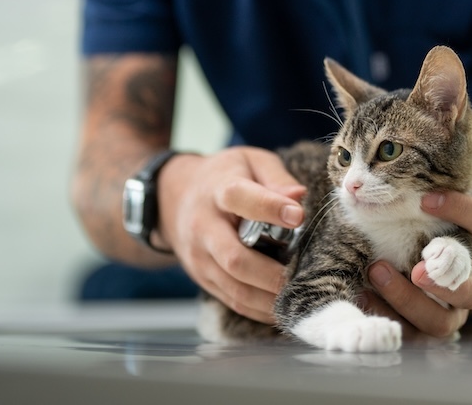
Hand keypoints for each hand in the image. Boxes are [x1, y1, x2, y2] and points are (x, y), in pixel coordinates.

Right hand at [156, 147, 305, 324]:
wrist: (171, 197)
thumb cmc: (223, 176)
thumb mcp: (249, 161)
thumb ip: (276, 178)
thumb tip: (299, 197)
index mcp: (218, 190)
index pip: (239, 198)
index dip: (269, 207)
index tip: (298, 216)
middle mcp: (204, 226)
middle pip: (234, 258)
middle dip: (270, 274)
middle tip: (300, 277)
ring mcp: (199, 257)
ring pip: (233, 287)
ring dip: (267, 299)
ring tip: (296, 297)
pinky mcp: (201, 277)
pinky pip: (231, 300)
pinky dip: (258, 310)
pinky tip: (280, 308)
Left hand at [363, 191, 471, 337]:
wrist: (416, 255)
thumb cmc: (416, 220)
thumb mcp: (421, 204)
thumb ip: (411, 194)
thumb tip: (373, 176)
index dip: (461, 211)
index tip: (426, 199)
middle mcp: (471, 280)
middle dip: (443, 283)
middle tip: (417, 271)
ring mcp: (450, 311)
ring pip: (441, 322)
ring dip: (407, 300)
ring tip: (376, 272)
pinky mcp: (425, 330)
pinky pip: (411, 335)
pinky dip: (386, 316)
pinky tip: (362, 293)